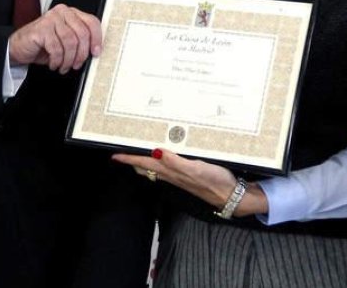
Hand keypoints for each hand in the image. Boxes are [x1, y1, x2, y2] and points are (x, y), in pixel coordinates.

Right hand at [8, 4, 100, 72]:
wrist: (19, 47)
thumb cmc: (43, 44)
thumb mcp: (66, 41)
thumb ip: (79, 40)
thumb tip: (95, 51)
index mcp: (71, 13)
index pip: (91, 22)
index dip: (97, 39)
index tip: (96, 52)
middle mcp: (62, 13)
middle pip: (82, 34)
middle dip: (81, 54)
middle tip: (77, 64)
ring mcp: (51, 19)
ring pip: (71, 42)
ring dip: (69, 59)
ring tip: (64, 66)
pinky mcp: (41, 29)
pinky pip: (57, 48)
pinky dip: (57, 60)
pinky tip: (54, 64)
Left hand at [113, 148, 266, 216]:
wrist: (230, 195)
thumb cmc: (215, 182)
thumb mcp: (196, 168)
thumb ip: (176, 161)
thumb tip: (156, 152)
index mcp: (172, 171)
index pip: (145, 163)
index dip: (130, 159)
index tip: (115, 155)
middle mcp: (173, 175)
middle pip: (146, 167)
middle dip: (133, 160)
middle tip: (122, 153)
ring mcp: (180, 177)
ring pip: (155, 169)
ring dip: (144, 162)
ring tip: (136, 155)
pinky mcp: (188, 177)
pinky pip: (167, 169)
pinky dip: (159, 163)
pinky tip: (162, 160)